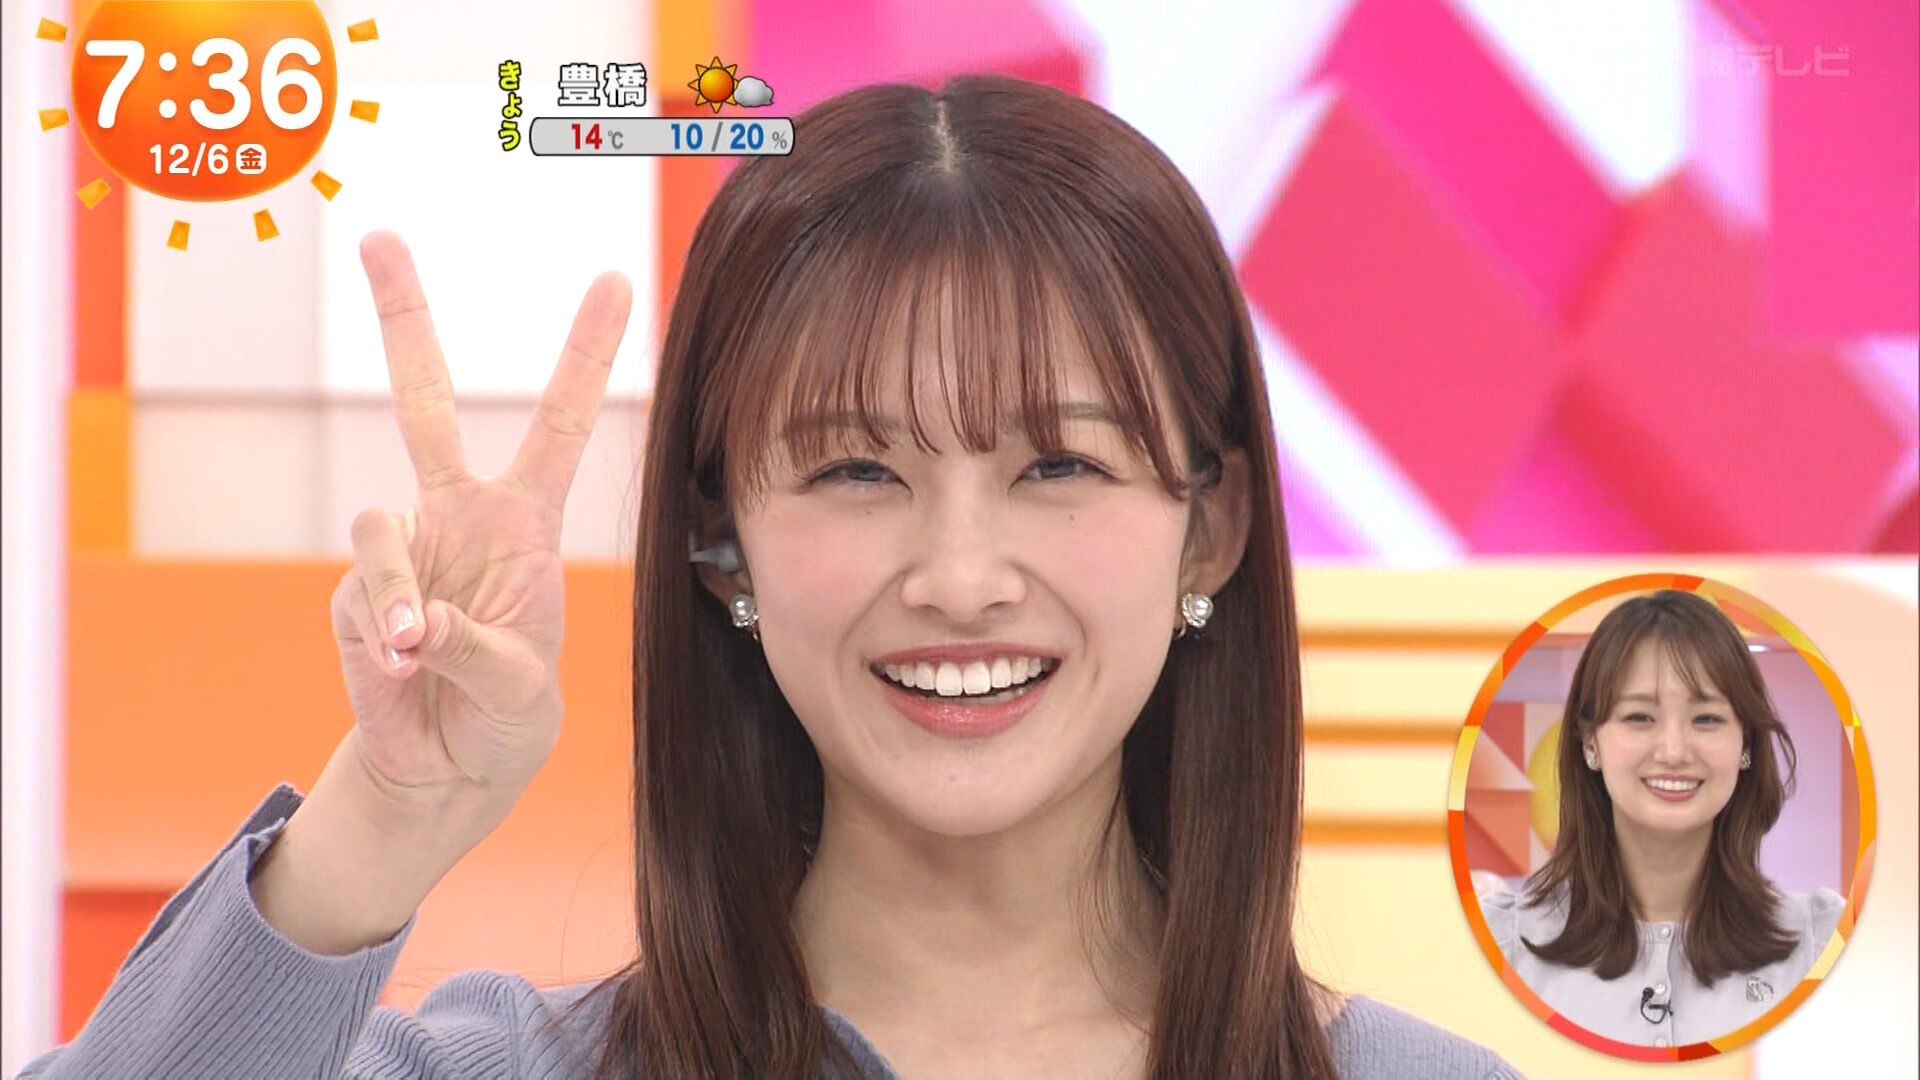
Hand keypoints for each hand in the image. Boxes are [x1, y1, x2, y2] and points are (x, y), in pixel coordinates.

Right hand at [329, 231, 631, 812]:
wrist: (449, 767)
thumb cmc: (508, 713)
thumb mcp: (521, 686)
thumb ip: (477, 650)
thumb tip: (410, 624)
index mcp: (525, 518)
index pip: (557, 420)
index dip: (585, 350)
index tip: (613, 276)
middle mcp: (459, 514)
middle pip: (423, 400)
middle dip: (401, 317)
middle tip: (375, 235)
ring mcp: (401, 549)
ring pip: (378, 529)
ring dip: (400, 593)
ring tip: (420, 651)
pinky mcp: (354, 595)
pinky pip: (360, 598)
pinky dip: (382, 639)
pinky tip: (401, 672)